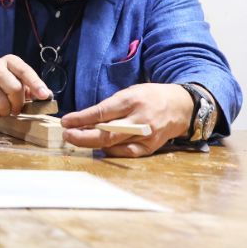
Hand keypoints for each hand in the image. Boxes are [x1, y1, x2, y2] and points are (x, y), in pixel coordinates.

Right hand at [0, 55, 51, 116]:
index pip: (25, 71)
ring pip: (2, 104)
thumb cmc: (1, 82)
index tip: (44, 96)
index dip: (35, 84)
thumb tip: (47, 96)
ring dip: (7, 112)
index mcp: (10, 61)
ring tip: (5, 109)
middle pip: (14, 89)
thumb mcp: (15, 78)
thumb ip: (30, 86)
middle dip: (18, 103)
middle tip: (17, 108)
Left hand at [60, 83, 192, 156]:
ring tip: (76, 140)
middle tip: (67, 135)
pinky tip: (98, 148)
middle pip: (107, 133)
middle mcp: (140, 120)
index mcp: (132, 101)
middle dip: (83, 136)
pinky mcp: (150, 147)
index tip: (66, 122)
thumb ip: (109, 107)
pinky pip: (126, 153)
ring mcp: (146, 135)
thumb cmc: (150, 97)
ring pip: (114, 144)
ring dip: (92, 144)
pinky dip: (110, 152)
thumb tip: (84, 119)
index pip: (102, 112)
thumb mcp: (129, 93)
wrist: (180, 106)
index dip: (82, 118)